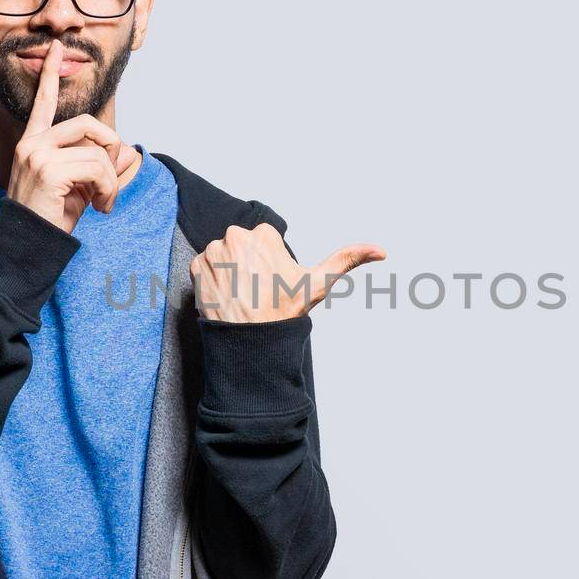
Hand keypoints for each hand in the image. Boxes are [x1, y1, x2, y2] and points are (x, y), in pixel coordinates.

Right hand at [7, 40, 136, 233]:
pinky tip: (100, 208)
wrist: (28, 248)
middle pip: (89, 123)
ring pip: (98, 151)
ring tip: (103, 202)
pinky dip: (109, 189)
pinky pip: (98, 168)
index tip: (56, 50)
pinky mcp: (48, 170)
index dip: (50, 75)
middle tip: (109, 181)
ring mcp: (37, 154)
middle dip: (111, 148)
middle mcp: (32, 143)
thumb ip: (101, 166)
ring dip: (111, 180)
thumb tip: (128, 152)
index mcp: (34, 143)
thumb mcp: (82, 188)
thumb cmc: (50, 220)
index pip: (44, 102)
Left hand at [191, 222, 385, 321]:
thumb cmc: (285, 313)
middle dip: (248, 265)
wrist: (252, 344)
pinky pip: (204, 268)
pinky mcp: (196, 269)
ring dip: (230, 272)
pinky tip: (226, 297)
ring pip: (223, 256)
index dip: (270, 264)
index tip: (273, 284)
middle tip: (257, 293)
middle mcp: (234, 236)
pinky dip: (213, 280)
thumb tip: (382, 251)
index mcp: (263, 234)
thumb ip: (347, 260)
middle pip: (241, 246)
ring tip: (241, 297)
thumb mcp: (318, 284)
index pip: (264, 241)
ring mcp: (212, 252)